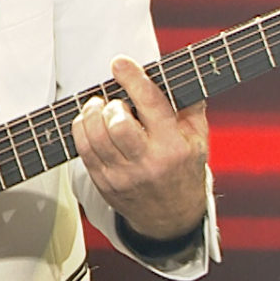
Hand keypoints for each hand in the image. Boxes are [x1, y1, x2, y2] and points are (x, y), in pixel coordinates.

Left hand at [72, 55, 208, 241]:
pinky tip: (90, 122)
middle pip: (118, 125)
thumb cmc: (184, 168)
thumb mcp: (197, 137)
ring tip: (99, 107)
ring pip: (95, 137)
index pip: (152, 106)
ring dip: (92, 113)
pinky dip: (82, 129)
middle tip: (115, 102)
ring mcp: (123, 176)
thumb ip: (189, 104)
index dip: (133, 79)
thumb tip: (175, 71)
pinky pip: (84, 150)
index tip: (120, 63)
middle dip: (112, 104)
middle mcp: (148, 163)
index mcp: (174, 147)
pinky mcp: (104, 183)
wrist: (172, 217)